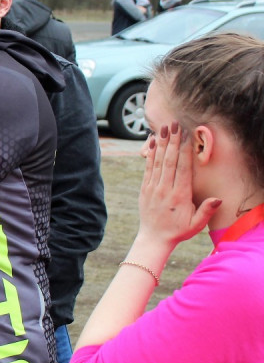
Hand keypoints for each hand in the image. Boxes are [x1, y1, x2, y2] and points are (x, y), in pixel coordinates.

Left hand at [136, 122, 219, 249]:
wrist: (153, 238)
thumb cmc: (178, 230)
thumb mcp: (195, 224)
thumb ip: (206, 211)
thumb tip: (218, 199)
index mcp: (179, 196)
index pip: (183, 170)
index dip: (185, 152)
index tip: (187, 137)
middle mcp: (165, 189)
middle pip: (169, 161)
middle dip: (172, 142)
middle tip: (175, 124)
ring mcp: (153, 188)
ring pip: (157, 162)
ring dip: (161, 143)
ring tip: (164, 127)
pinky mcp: (145, 188)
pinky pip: (148, 168)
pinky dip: (150, 154)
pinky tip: (153, 141)